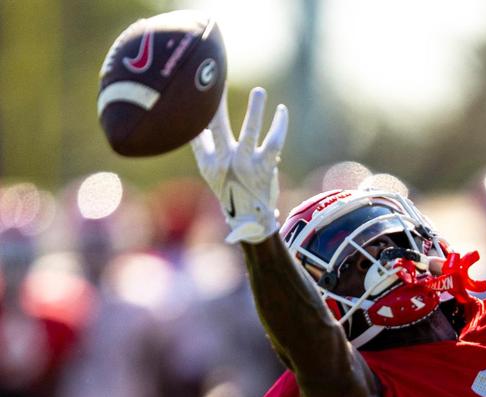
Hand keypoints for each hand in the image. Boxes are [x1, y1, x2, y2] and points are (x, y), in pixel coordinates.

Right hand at [191, 87, 288, 243]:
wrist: (250, 219)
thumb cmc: (230, 190)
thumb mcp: (209, 171)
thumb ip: (203, 146)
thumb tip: (198, 121)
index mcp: (208, 161)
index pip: (197, 131)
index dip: (196, 109)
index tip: (198, 88)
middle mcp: (225, 161)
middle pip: (218, 126)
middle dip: (218, 103)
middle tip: (220, 80)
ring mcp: (246, 164)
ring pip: (250, 132)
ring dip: (255, 110)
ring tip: (259, 91)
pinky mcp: (265, 167)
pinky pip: (274, 142)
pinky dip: (279, 125)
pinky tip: (282, 110)